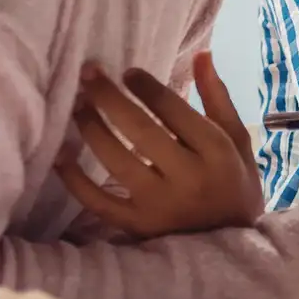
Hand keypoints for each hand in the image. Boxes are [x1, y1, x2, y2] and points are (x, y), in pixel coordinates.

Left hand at [55, 52, 263, 236]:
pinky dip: (75, 180)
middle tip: (88, 73)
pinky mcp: (137, 225)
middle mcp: (187, 177)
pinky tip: (62, 154)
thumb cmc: (234, 183)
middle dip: (111, 98)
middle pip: (141, 131)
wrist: (231, 244)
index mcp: (216, 152)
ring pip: (117, 161)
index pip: (175, 112)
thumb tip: (201, 54)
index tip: (127, 72)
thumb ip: (217, 98)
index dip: (147, 88)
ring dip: (92, 130)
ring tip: (77, 105)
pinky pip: (99, 201)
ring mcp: (159, 204)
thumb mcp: (236, 139)